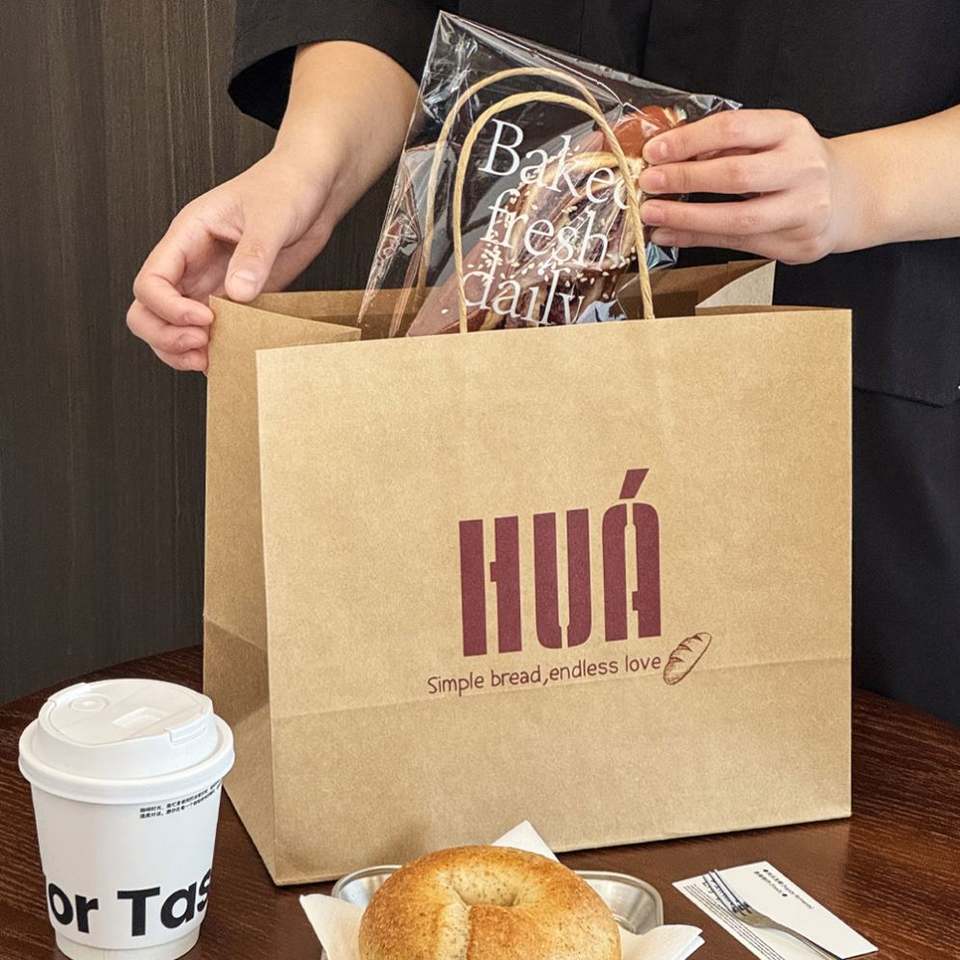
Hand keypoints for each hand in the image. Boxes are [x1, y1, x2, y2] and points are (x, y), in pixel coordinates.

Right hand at [128, 149, 335, 372]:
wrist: (312, 190)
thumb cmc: (285, 188)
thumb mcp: (272, 216)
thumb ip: (254, 254)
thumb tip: (238, 293)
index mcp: (188, 237)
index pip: (151, 281)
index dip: (168, 309)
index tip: (205, 320)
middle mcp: (191, 264)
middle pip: (148, 310)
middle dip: (165, 336)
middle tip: (202, 346)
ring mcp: (211, 284)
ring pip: (172, 327)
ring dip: (182, 350)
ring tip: (211, 360)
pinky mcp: (235, 300)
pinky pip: (212, 332)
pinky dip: (214, 351)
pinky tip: (231, 359)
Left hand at [638, 110, 852, 263]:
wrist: (849, 195)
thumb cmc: (795, 163)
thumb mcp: (770, 139)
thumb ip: (726, 145)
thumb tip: (669, 156)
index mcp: (791, 130)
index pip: (734, 128)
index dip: (689, 140)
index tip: (655, 151)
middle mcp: (803, 168)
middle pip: (736, 175)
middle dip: (685, 180)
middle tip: (649, 183)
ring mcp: (804, 209)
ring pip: (737, 219)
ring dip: (687, 219)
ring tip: (653, 216)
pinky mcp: (797, 244)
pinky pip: (737, 245)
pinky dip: (697, 240)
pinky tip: (670, 235)